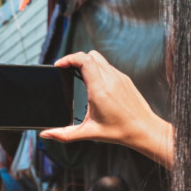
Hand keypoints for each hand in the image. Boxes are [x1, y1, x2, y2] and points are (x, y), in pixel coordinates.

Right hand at [41, 50, 173, 166]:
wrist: (144, 130)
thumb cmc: (119, 132)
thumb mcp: (89, 133)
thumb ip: (65, 134)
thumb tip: (46, 135)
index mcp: (100, 90)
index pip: (84, 60)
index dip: (69, 58)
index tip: (59, 65)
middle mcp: (110, 79)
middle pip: (90, 55)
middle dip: (75, 59)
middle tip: (66, 70)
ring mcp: (119, 77)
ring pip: (99, 58)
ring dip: (87, 63)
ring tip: (78, 74)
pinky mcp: (125, 79)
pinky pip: (108, 66)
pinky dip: (97, 69)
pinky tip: (94, 83)